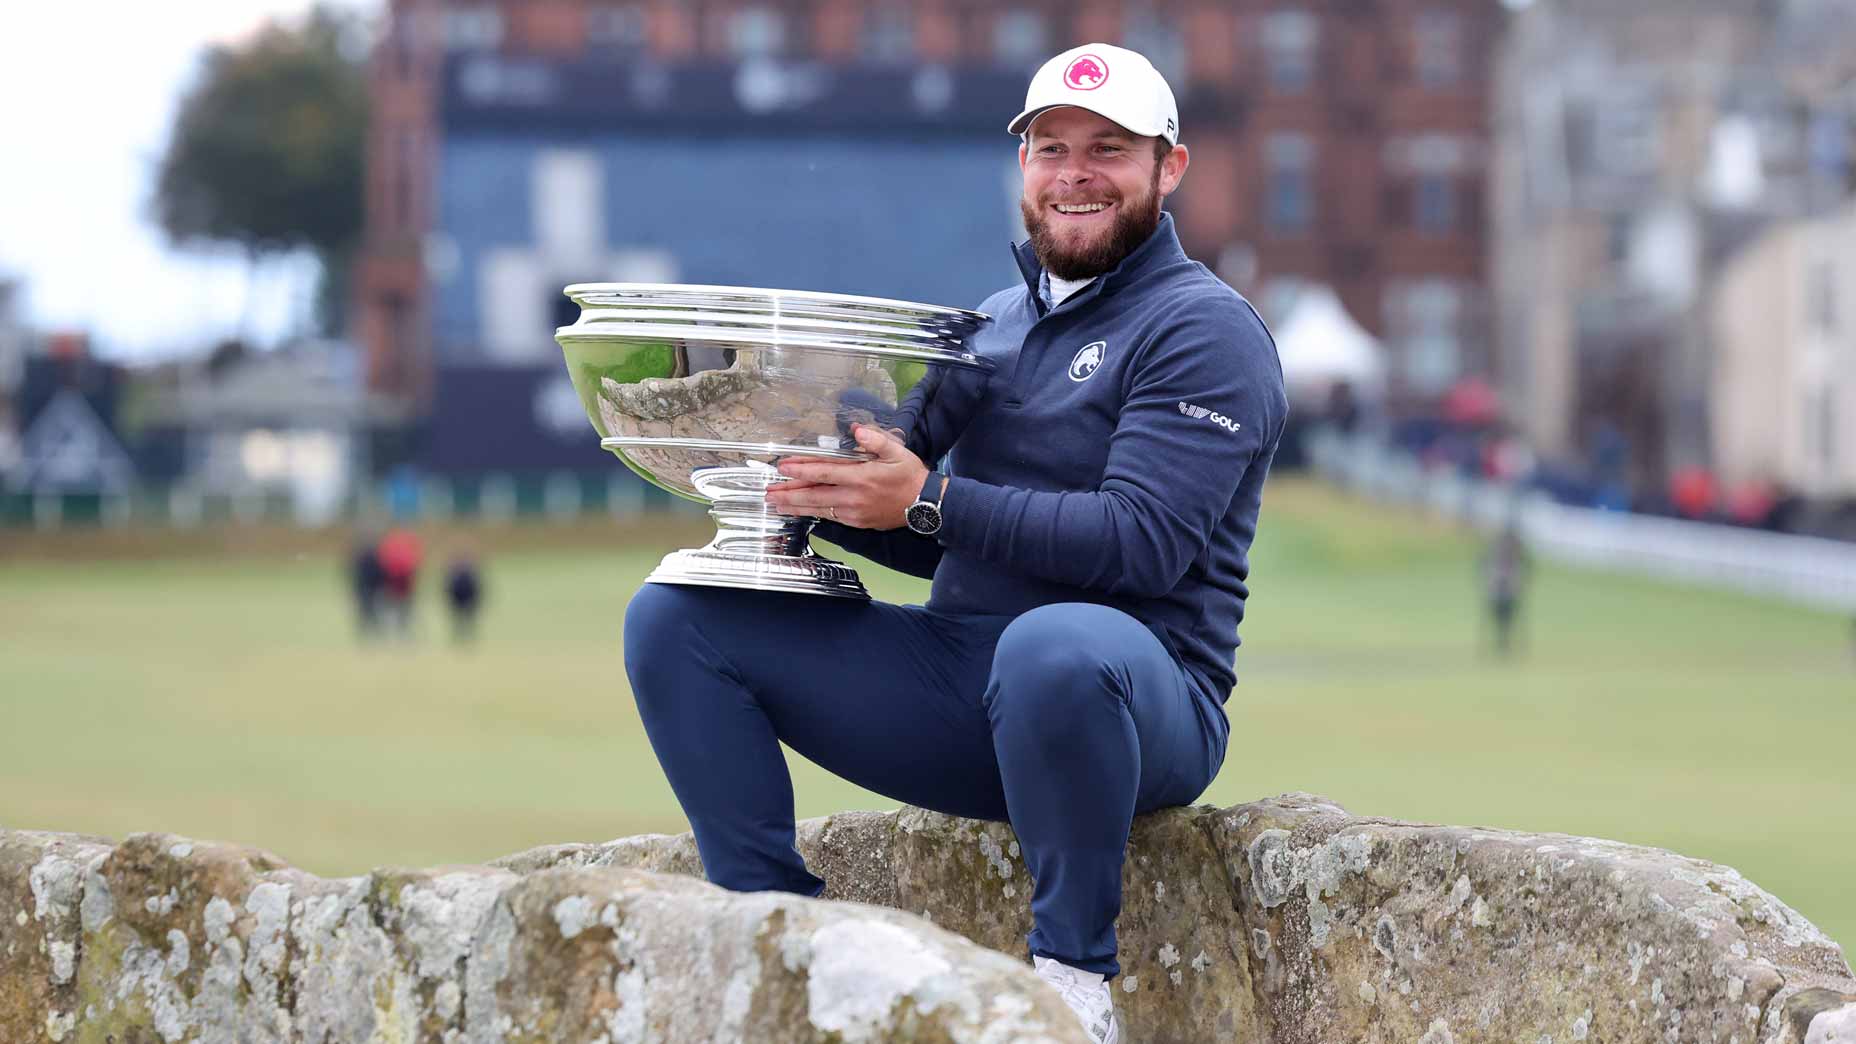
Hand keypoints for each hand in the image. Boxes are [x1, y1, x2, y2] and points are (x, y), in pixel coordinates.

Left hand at [765, 424, 927, 529]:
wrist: (924, 504)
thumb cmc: (909, 475)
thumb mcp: (896, 451)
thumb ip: (876, 439)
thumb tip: (857, 429)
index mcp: (861, 477)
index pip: (824, 472)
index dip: (801, 469)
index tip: (783, 467)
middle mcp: (853, 497)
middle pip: (814, 495)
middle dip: (789, 493)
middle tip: (769, 492)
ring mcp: (853, 512)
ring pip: (818, 508)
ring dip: (795, 506)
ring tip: (776, 504)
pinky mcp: (856, 522)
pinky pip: (829, 516)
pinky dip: (812, 512)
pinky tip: (801, 510)